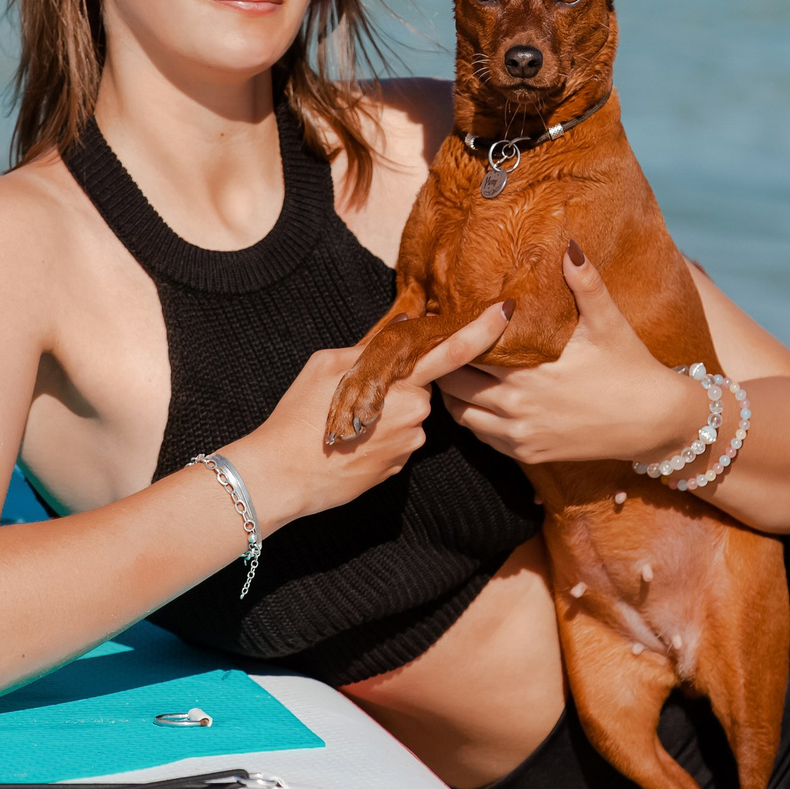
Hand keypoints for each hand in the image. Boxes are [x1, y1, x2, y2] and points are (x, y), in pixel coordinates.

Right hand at [219, 302, 513, 529]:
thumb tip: (396, 330)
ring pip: (409, 417)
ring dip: (387, 415)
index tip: (506, 311)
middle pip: (423, 387)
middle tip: (354, 396)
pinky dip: (380, 439)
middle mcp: (414, 414)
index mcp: (400, 382)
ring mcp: (408, 444)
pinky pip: (399, 442)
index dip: (481, 330)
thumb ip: (368, 348)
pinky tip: (351, 444)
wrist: (282, 477)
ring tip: (346, 424)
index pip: (451, 351)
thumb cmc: (298, 417)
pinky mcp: (399, 468)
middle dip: (399, 387)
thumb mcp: (327, 366)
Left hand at [438, 246, 702, 466]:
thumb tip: (569, 244)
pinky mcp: (529, 453)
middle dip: (446, 363)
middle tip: (443, 343)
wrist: (654, 421)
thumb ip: (586, 283)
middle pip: (454, 383)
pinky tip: (478, 398)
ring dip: (453, 392)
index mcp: (528, 371)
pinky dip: (472, 418)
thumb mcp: (609, 322)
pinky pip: (481, 437)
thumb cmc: (631, 367)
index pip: (467, 352)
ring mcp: (521, 434)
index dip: (452, 335)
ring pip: (460, 414)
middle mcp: (517, 406)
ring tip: (455, 368)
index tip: (445, 319)